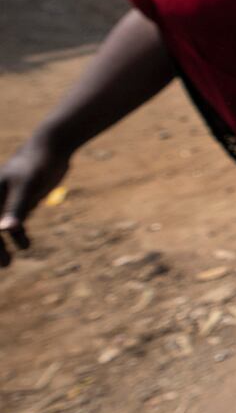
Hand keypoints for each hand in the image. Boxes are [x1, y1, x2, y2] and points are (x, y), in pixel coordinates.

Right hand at [0, 137, 69, 260]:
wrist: (53, 147)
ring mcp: (8, 201)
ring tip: (8, 264)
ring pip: (1, 228)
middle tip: (5, 265)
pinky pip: (15, 222)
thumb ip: (16, 207)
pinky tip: (25, 245)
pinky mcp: (22, 201)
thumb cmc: (37, 163)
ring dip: (3, 245)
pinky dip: (18, 235)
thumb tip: (4, 230)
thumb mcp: (27, 185)